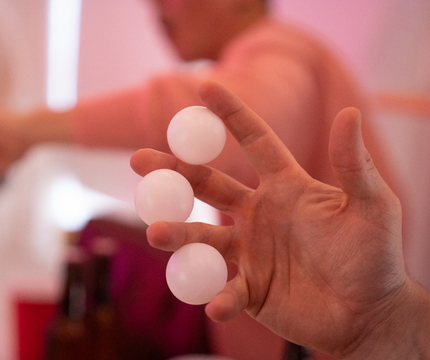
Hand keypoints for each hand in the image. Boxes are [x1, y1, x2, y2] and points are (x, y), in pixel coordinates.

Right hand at [131, 81, 418, 357]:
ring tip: (156, 231)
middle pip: (208, 185)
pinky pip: (226, 290)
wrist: (368, 312)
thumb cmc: (374, 256)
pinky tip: (218, 304)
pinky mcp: (249, 288)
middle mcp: (258, 213)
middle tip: (139, 160)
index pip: (254, 141)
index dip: (231, 115)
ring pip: (204, 237)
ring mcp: (250, 251)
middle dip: (173, 171)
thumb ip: (354, 165)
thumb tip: (350, 113)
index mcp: (284, 186)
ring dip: (179, 234)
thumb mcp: (371, 206)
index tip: (204, 87)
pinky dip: (219, 296)